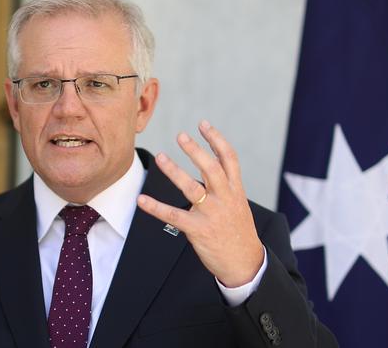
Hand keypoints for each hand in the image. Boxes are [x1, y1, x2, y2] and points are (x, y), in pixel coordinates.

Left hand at [137, 121, 263, 286]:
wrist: (245, 264)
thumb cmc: (238, 234)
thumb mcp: (238, 206)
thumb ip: (225, 188)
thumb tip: (207, 169)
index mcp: (235, 191)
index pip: (229, 159)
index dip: (216, 139)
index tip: (203, 124)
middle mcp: (225, 199)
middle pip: (211, 168)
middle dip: (195, 150)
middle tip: (181, 136)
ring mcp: (211, 214)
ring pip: (191, 188)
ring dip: (174, 171)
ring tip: (160, 157)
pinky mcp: (198, 230)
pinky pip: (173, 216)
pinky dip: (155, 207)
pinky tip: (142, 200)